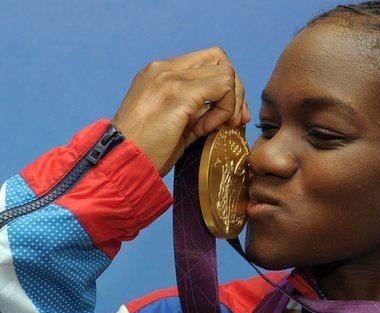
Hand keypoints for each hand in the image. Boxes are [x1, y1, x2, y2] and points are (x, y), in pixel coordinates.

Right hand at [112, 46, 250, 176]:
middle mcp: (164, 68)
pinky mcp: (177, 93)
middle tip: (234, 120)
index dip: (227, 85)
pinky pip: (222, 89)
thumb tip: (230, 109)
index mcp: (160, 72)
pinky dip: (223, 111)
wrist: (121, 163)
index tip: (229, 116)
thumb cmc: (147, 150)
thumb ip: (199, 110)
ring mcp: (169, 78)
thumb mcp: (177, 123)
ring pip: (225, 73)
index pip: (208, 60)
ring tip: (212, 127)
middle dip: (236, 90)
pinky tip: (205, 130)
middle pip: (220, 59)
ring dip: (230, 103)